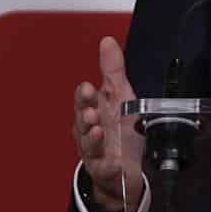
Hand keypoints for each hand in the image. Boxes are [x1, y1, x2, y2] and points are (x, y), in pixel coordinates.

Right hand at [73, 36, 145, 211]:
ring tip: (97, 131)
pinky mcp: (104, 170)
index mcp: (93, 110)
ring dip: (91, 138)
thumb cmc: (121, 131)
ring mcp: (95, 152)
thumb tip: (107, 41)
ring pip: (88, 145)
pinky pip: (104, 169)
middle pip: (81, 122)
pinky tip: (113, 162)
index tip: (89, 88)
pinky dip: (107, 166)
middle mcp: (89, 131)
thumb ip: (112, 69)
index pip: (83, 100)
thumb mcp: (120, 95)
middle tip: (91, 112)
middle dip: (84, 116)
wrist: (128, 168)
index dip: (84, 95)